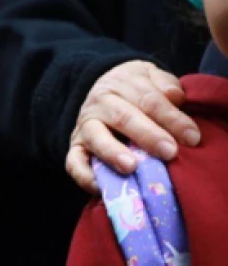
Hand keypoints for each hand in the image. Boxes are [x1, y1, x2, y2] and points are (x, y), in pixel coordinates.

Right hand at [66, 60, 201, 192]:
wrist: (106, 90)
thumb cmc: (139, 91)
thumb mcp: (152, 77)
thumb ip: (164, 84)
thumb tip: (174, 96)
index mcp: (122, 84)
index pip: (148, 99)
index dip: (171, 118)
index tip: (192, 137)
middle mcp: (100, 104)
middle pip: (123, 117)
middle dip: (148, 135)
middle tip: (169, 151)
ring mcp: (85, 126)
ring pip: (95, 137)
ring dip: (112, 152)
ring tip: (131, 166)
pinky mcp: (76, 148)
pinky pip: (74, 162)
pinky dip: (84, 175)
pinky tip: (102, 187)